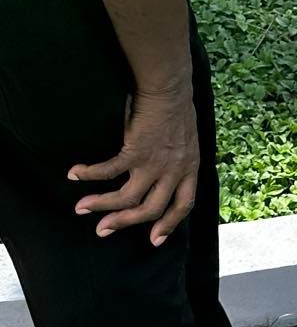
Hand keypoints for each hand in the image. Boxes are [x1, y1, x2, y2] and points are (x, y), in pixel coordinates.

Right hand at [69, 81, 198, 246]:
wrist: (169, 87)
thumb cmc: (176, 107)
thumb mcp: (187, 140)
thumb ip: (177, 159)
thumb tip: (161, 173)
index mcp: (190, 168)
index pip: (183, 205)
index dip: (170, 224)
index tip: (155, 239)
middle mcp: (175, 171)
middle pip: (151, 209)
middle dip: (125, 222)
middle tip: (103, 231)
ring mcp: (156, 163)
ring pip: (128, 197)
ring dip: (102, 205)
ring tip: (82, 208)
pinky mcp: (137, 151)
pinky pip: (109, 170)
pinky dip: (90, 174)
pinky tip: (75, 174)